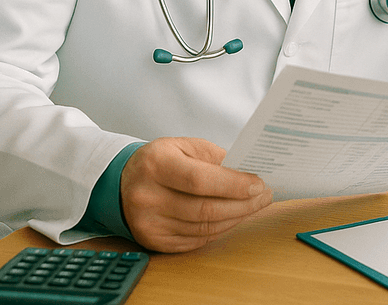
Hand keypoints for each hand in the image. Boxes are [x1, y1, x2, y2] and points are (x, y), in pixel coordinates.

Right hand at [119, 136, 273, 252]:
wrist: (122, 182)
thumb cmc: (160, 160)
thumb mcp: (184, 146)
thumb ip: (215, 158)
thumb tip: (250, 173)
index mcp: (156, 164)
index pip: (199, 180)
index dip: (233, 185)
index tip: (259, 184)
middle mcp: (147, 196)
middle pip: (205, 209)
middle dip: (243, 204)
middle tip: (264, 196)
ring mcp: (148, 223)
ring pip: (204, 228)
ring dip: (236, 218)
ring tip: (254, 205)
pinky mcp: (153, 241)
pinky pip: (196, 240)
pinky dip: (220, 230)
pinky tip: (233, 217)